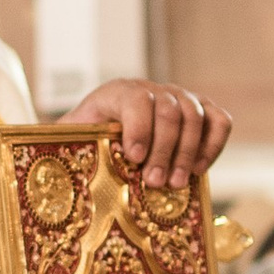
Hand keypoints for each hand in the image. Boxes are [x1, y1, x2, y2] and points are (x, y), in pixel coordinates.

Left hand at [62, 82, 231, 190]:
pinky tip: (199, 170)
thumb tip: (53, 165)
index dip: (138, 127)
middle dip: (164, 149)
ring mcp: (180, 98)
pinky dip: (214, 144)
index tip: (134, 157)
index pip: (136, 100)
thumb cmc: (88, 141)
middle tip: (155, 182)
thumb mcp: (72, 139)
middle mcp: (152, 90)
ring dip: (188, 152)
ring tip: (176, 183)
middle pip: (169, 110)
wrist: (107, 133)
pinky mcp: (201, 112)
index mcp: (118, 92)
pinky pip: (219, 121)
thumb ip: (69, 143)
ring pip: (195, 115)